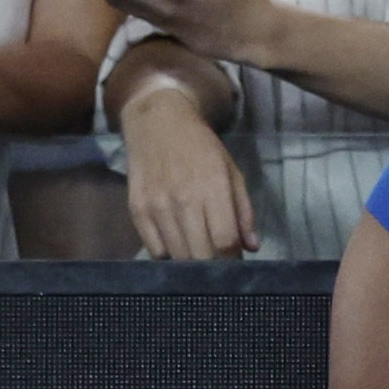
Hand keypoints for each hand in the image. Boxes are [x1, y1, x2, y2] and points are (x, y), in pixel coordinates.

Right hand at [122, 101, 254, 256]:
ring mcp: (157, 206)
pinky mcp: (137, 210)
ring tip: (197, 251)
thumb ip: (244, 211)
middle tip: (216, 259)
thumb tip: (252, 247)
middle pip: (201, 255)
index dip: (232, 259)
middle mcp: (184, 199)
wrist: (158, 123)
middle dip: (213, 265)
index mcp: (213, 187)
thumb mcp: (232, 171)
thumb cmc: (201, 148)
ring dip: (191, 261)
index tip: (234, 260)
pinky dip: (168, 254)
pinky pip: (155, 250)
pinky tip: (176, 242)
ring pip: (178, 256)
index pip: (224, 241)